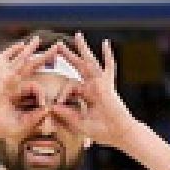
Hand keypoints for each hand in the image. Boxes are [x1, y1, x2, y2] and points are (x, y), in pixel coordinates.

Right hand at [0, 36, 59, 140]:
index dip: (43, 94)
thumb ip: (35, 118)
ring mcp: (5, 78)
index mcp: (17, 93)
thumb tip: (49, 109)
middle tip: (56, 48)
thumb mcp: (21, 124)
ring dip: (30, 49)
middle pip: (31, 66)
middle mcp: (12, 83)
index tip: (45, 106)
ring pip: (20, 60)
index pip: (35, 86)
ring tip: (38, 39)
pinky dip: (12, 51)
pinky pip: (5, 59)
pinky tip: (22, 45)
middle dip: (44, 57)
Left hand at [53, 34, 140, 148]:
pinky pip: (109, 68)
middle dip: (68, 55)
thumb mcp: (79, 123)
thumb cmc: (102, 131)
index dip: (60, 94)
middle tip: (57, 45)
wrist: (119, 133)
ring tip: (77, 35)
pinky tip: (105, 43)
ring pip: (90, 62)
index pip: (69, 86)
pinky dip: (108, 56)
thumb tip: (51, 106)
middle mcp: (92, 86)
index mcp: (85, 94)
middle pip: (78, 66)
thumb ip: (66, 115)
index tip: (54, 105)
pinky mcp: (108, 86)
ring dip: (83, 49)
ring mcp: (101, 84)